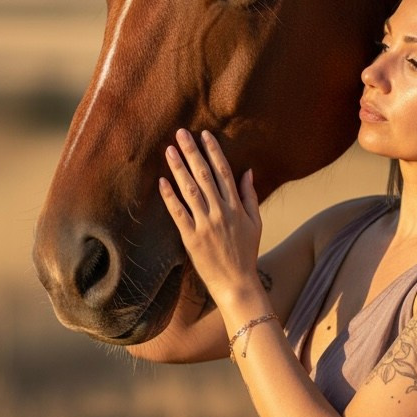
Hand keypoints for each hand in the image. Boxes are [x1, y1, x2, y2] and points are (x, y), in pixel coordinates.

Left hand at [159, 130, 262, 310]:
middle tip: (181, 133)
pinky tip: (162, 181)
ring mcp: (205, 224)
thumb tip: (247, 171)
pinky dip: (170, 197)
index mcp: (236, 207)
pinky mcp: (191, 238)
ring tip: (169, 150)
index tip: (204, 135)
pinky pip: (179, 214)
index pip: (223, 172)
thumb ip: (250, 196)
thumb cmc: (246, 253)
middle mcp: (221, 212)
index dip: (213, 151)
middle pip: (204, 175)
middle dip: (192, 152)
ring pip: (190, 190)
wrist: (237, 283)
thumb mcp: (255, 223)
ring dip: (179, 168)